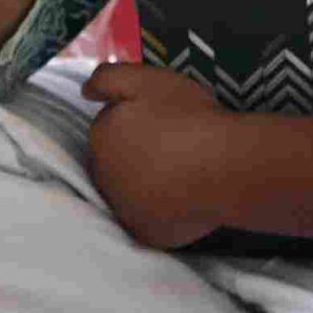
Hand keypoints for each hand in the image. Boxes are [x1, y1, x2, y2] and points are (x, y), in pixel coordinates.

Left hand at [83, 63, 236, 249]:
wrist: (226, 166)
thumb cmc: (188, 118)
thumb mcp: (146, 80)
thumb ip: (108, 78)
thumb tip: (86, 91)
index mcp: (100, 137)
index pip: (108, 128)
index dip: (134, 121)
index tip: (161, 121)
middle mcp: (102, 176)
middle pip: (114, 161)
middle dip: (134, 153)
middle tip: (172, 145)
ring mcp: (122, 209)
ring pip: (128, 190)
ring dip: (144, 181)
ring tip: (179, 170)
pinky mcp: (145, 234)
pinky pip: (147, 218)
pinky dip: (159, 209)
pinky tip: (182, 195)